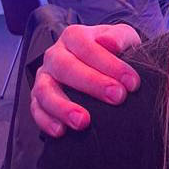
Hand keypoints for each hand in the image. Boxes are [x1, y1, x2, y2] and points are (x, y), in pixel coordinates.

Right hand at [30, 22, 141, 137]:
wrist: (106, 68)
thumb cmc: (115, 52)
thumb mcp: (124, 38)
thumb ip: (120, 37)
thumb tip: (110, 43)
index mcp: (74, 37)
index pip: (86, 46)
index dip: (109, 64)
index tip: (132, 82)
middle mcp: (55, 55)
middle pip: (65, 67)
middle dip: (92, 83)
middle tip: (117, 97)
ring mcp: (44, 78)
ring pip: (45, 90)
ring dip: (63, 107)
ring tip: (83, 121)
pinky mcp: (39, 99)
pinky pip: (36, 110)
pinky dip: (46, 121)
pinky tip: (61, 131)